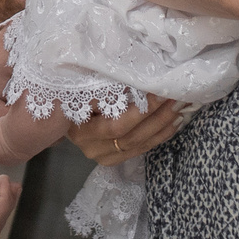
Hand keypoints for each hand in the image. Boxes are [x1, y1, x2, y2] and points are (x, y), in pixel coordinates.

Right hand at [65, 98, 184, 166]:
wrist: (58, 113)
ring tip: (180, 108)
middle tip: (176, 98)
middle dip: (157, 117)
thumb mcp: (86, 88)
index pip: (116, 124)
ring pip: (137, 144)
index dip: (142, 110)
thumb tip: (139, 78)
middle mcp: (89, 146)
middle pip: (129, 136)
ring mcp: (100, 156)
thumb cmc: (74, 93)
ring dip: (162, 126)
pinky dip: (158, 137)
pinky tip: (173, 124)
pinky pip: (139, 150)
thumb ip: (107, 87)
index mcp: (80, 127)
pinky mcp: (112, 159)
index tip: (160, 91)